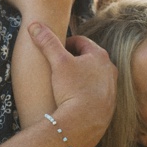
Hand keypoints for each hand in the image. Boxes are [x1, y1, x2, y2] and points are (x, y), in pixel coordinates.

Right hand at [31, 22, 116, 146]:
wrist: (84, 121)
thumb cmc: (72, 89)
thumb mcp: (57, 62)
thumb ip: (47, 42)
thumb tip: (34, 25)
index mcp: (99, 55)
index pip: (80, 41)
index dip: (64, 44)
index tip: (53, 52)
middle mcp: (110, 69)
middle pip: (88, 58)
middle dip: (72, 59)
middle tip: (57, 67)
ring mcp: (111, 86)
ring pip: (93, 75)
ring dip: (80, 75)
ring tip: (64, 83)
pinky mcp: (110, 102)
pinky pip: (95, 91)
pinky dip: (85, 90)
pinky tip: (73, 97)